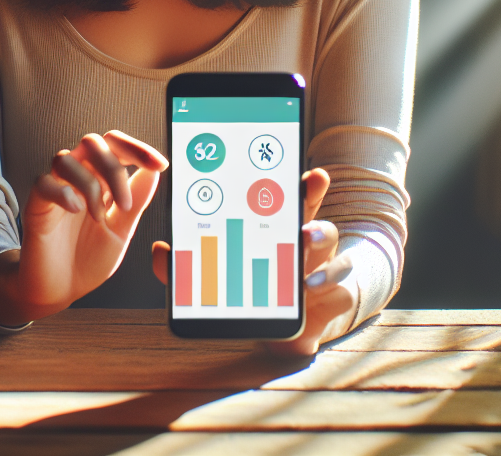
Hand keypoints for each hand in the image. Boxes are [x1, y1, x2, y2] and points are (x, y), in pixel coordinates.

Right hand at [0, 130, 167, 325]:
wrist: (61, 291)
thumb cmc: (89, 259)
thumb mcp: (122, 230)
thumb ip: (137, 200)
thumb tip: (155, 171)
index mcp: (101, 179)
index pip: (116, 146)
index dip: (137, 148)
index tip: (159, 164)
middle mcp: (78, 178)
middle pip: (92, 143)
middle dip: (114, 167)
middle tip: (125, 203)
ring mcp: (56, 189)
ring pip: (66, 158)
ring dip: (89, 184)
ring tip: (98, 217)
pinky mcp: (36, 206)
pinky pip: (43, 183)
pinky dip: (62, 192)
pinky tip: (76, 210)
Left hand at [151, 168, 357, 355]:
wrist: (281, 335)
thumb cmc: (251, 292)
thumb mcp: (215, 277)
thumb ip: (187, 266)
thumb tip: (160, 250)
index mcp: (277, 229)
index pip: (287, 195)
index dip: (294, 178)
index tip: (301, 165)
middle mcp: (304, 242)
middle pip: (312, 208)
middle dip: (312, 194)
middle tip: (309, 181)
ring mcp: (322, 267)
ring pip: (332, 244)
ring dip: (321, 238)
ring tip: (305, 241)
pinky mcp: (331, 298)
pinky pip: (340, 287)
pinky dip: (329, 285)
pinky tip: (311, 287)